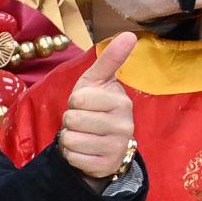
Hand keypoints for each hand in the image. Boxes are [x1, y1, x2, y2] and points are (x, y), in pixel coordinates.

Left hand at [53, 33, 138, 180]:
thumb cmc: (96, 106)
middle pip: (72, 119)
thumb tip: (130, 34)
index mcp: (122, 102)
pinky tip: (85, 150)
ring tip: (84, 135)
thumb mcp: (98, 81)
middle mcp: (125, 126)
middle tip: (84, 121)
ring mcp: (117, 148)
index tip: (86, 103)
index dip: (75, 101)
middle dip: (71, 120)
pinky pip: (73, 157)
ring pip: (71, 139)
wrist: (103, 142)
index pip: (79, 99)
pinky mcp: (106, 166)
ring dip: (70, 137)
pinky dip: (72, 154)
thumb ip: (111, 60)